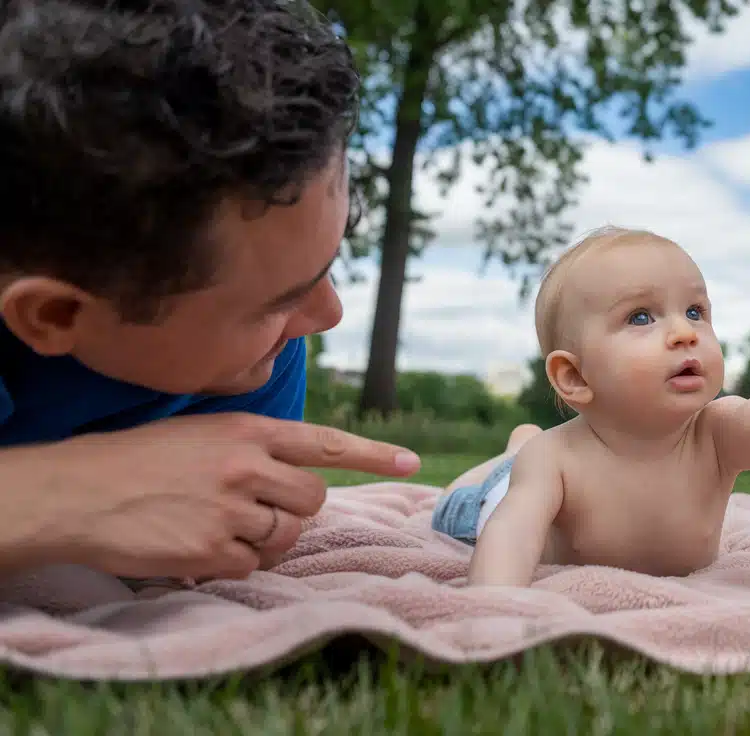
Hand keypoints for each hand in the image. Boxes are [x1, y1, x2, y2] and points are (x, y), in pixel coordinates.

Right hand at [0, 413, 420, 580]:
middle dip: (292, 511)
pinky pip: (252, 566)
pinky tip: (200, 547)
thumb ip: (255, 447)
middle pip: (313, 499)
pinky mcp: (212, 547)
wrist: (78, 491)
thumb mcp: (203, 433)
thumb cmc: (140, 461)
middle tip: (251, 509)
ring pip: (286, 536)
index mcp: (246, 429)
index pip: (324, 442)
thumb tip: (304, 478)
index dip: (371, 454)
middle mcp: (246, 464)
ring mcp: (230, 507)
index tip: (411, 461)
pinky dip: (232, 564)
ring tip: (218, 526)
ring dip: (262, 540)